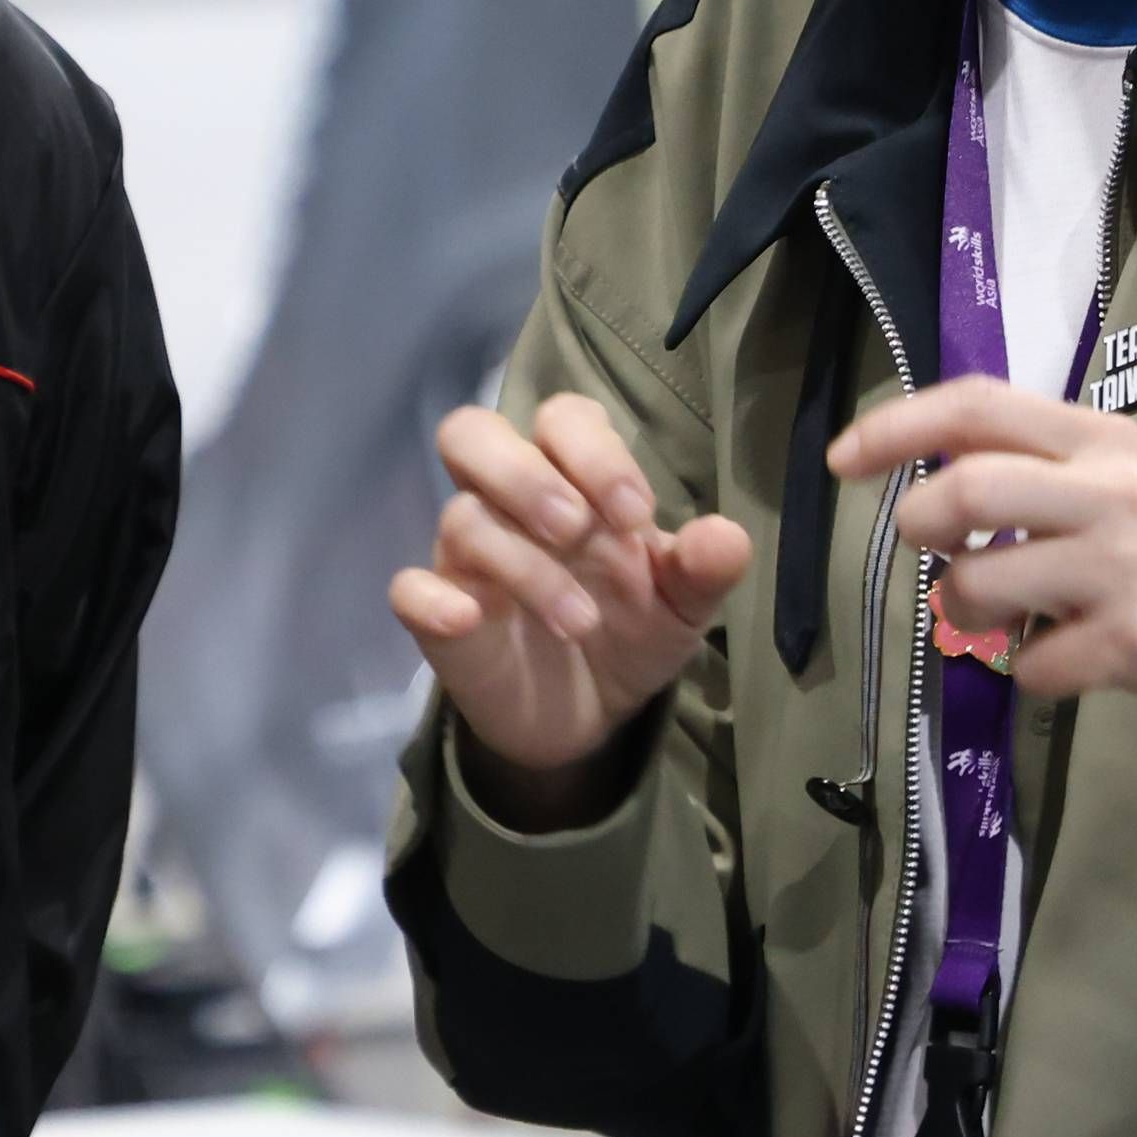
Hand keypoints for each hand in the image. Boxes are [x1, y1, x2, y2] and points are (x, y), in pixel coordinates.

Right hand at [386, 394, 755, 827]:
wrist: (590, 716)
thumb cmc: (630, 631)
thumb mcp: (680, 605)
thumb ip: (702, 569)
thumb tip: (727, 537)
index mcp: (569, 479)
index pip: (561, 420)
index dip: (594, 454)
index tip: (636, 518)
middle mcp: (507, 503)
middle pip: (472, 433)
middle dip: (525, 474)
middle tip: (577, 530)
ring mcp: (466, 558)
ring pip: (461, 518)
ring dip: (525, 566)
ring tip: (581, 621)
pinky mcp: (439, 617)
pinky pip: (408, 590)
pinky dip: (430, 598)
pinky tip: (467, 618)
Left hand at [825, 379, 1136, 732]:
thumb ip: (1058, 470)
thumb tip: (955, 480)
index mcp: (1104, 441)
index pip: (978, 406)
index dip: (898, 426)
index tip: (846, 458)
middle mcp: (1107, 493)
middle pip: (963, 488)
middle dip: (920, 524)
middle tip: (931, 548)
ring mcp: (1119, 570)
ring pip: (979, 583)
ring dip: (964, 609)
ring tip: (996, 616)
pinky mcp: (1133, 644)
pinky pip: (1034, 666)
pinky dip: (1031, 672)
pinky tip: (1066, 662)